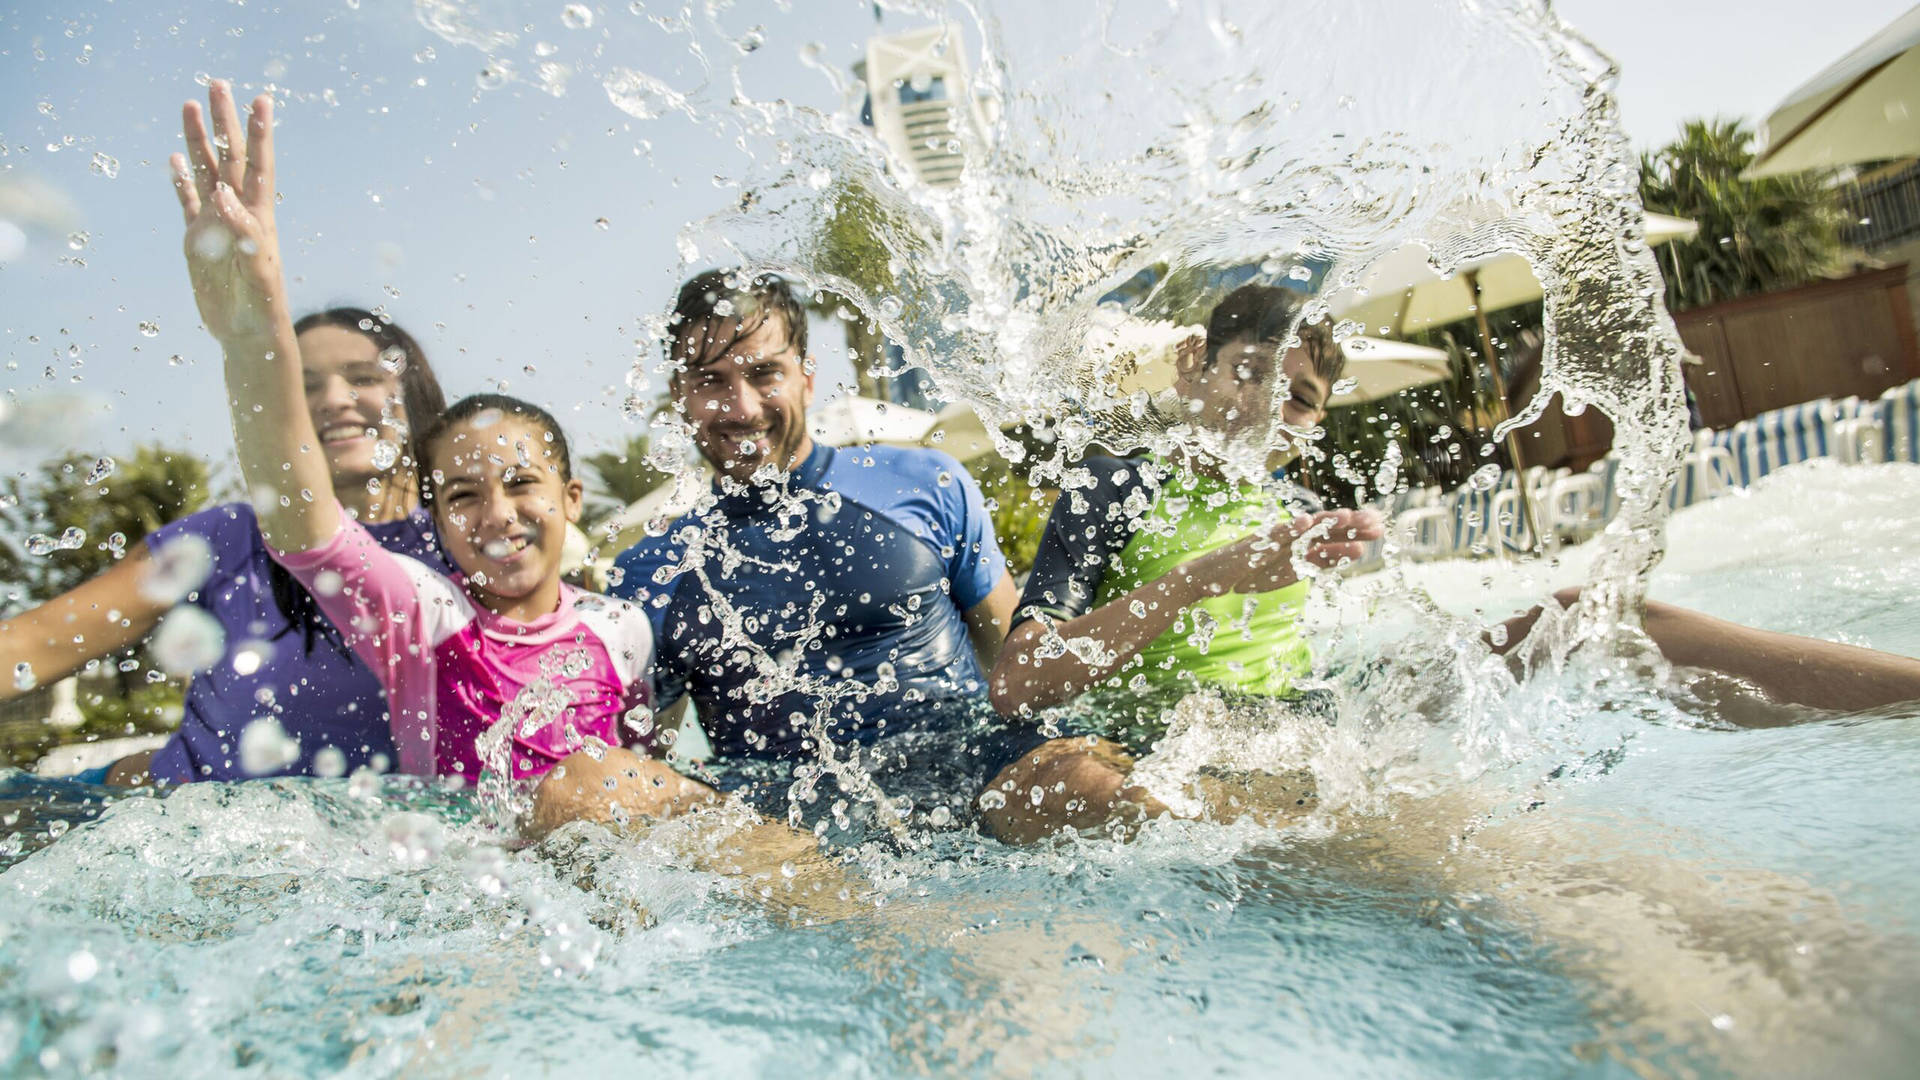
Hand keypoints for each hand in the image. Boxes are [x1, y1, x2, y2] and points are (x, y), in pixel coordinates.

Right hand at [171, 80, 283, 345]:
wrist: (247, 332)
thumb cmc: (261, 305)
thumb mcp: (255, 268)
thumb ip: (243, 231)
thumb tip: (223, 194)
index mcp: (257, 215)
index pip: (258, 164)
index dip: (259, 133)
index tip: (262, 100)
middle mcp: (236, 211)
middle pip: (229, 156)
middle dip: (224, 120)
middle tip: (217, 83)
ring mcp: (215, 223)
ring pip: (205, 171)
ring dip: (197, 140)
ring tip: (189, 106)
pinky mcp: (197, 240)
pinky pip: (187, 203)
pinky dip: (181, 181)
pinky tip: (174, 160)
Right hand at [1232, 508, 1383, 593]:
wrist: (1212, 575)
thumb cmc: (1250, 572)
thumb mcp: (1292, 571)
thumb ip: (1318, 561)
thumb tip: (1351, 552)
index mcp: (1301, 542)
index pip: (1334, 532)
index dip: (1355, 529)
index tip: (1380, 525)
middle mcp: (1291, 536)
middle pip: (1326, 527)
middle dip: (1351, 525)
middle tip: (1377, 522)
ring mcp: (1274, 539)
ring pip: (1305, 529)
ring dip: (1326, 522)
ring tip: (1349, 517)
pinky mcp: (1257, 544)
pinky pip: (1275, 536)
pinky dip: (1291, 529)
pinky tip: (1306, 522)